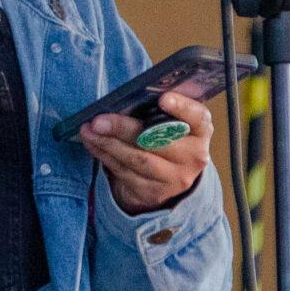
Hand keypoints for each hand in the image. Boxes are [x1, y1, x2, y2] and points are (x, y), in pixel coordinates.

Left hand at [78, 92, 213, 216]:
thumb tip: (125, 98)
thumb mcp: (174, 123)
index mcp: (200, 132)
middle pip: (158, 140)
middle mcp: (192, 157)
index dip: (182, 108)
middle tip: (98, 120)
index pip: (197, 118)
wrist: (168, 178)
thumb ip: (160, 111)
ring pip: (137, 159)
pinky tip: (92, 142)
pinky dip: (104, 155)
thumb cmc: (168, 138)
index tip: (163, 98)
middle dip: (124, 129)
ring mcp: (173, 178)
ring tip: (88, 130)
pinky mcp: (152, 192)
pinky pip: (124, 172)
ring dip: (107, 143)